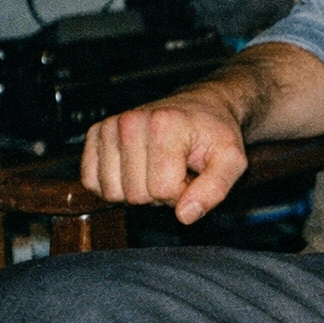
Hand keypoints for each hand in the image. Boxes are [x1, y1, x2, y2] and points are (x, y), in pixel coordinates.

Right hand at [80, 91, 249, 224]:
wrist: (201, 107)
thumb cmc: (215, 133)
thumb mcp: (231, 160)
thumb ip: (215, 189)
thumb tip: (185, 215)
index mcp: (164, 125)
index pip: (162, 190)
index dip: (183, 192)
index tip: (193, 174)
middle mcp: (130, 122)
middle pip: (136, 195)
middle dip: (161, 193)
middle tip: (176, 170)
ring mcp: (109, 127)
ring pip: (112, 192)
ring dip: (138, 190)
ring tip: (158, 168)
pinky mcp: (95, 135)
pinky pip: (91, 182)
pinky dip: (115, 185)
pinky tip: (136, 169)